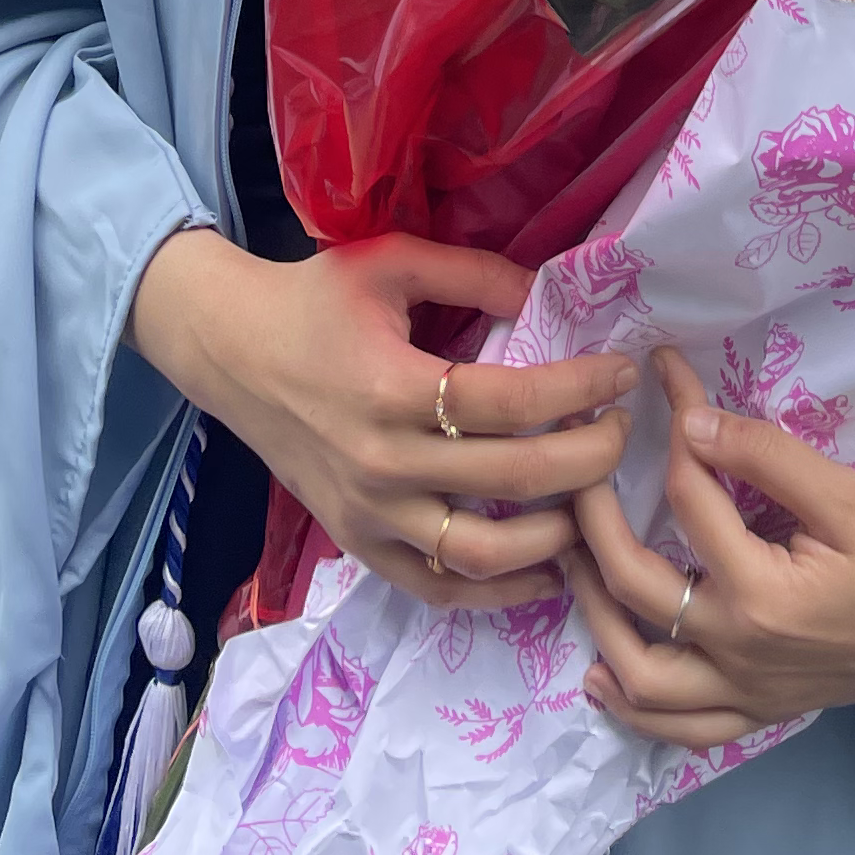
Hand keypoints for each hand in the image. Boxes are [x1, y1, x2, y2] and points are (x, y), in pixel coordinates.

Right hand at [129, 228, 633, 613]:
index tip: (623, 373)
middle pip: (512, 477)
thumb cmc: (314, 300)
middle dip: (589, 458)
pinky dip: (499, 592)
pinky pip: (440, 588)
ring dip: (556, 535)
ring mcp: (371, 515)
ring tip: (595, 502)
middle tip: (624, 431)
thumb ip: (474, 273)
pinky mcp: (360, 545)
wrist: (230, 352)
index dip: (580, 388)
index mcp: (392, 386)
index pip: (510, 401)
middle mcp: (383, 462)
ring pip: (483, 551)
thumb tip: (549, 295)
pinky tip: (548, 570)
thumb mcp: (390, 262)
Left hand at [564, 348, 854, 749]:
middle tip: (581, 461)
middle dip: (595, 517)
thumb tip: (692, 422)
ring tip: (571, 560)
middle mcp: (741, 653)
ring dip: (596, 617)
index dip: (672, 422)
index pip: (691, 494)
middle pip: (635, 586)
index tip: (658, 371)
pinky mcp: (764, 708)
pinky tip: (605, 678)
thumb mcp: (850, 493)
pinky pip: (684, 730)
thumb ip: (767, 457)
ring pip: (642, 676)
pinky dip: (637, 711)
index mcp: (762, 596)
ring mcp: (749, 690)